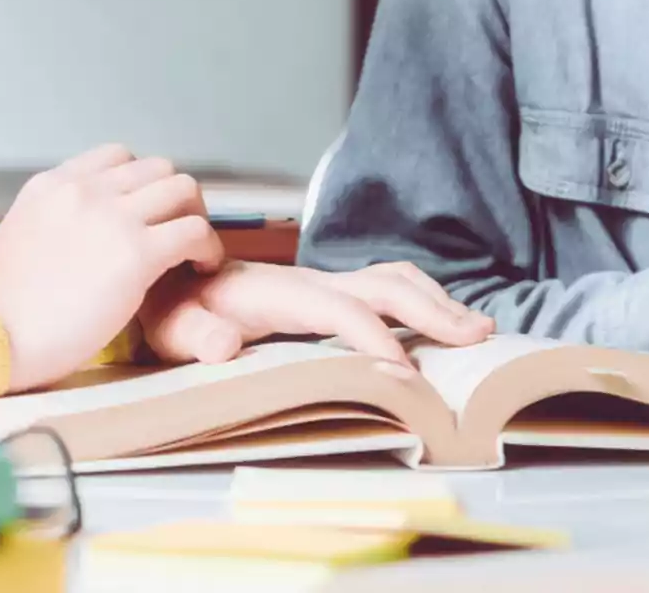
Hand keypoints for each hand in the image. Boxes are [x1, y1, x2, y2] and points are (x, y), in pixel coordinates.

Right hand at [0, 145, 222, 391]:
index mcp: (54, 184)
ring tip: (193, 253)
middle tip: (178, 235)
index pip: (118, 157)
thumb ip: (60, 219)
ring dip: (197, 219)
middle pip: (159, 168)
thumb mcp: (25, 235)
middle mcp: (85, 190)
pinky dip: (207, 248)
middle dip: (177, 199)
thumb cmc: (5, 307)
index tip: (148, 215)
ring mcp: (113, 218)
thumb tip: (88, 227)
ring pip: (184, 189)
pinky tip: (201, 269)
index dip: (143, 184)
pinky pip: (195, 231)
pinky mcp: (137, 253)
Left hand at [137, 261, 495, 368]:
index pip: (339, 308)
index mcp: (279, 291)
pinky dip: (424, 301)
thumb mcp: (171, 326)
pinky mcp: (329, 294)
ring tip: (477, 329)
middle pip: (385, 285)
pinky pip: (386, 289)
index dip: (373, 336)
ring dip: (437, 302)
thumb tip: (226, 345)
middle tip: (477, 337)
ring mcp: (324, 285)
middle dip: (433, 311)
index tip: (404, 372)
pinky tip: (443, 322)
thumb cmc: (173, 308)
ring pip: (394, 280)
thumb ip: (195, 335)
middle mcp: (310, 282)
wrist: (171, 278)